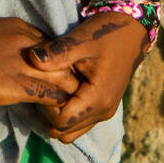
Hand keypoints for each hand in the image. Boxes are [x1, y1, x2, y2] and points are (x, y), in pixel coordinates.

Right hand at [0, 15, 79, 108]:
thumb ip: (7, 47)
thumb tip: (16, 63)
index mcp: (21, 28)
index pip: (57, 48)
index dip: (60, 66)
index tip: (57, 81)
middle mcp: (29, 42)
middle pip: (69, 61)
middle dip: (73, 80)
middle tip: (66, 100)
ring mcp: (23, 63)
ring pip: (67, 79)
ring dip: (69, 96)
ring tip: (61, 111)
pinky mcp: (14, 85)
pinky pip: (50, 96)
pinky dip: (56, 108)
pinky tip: (50, 117)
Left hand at [27, 12, 150, 143]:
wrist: (131, 31)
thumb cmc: (106, 33)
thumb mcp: (81, 39)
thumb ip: (57, 52)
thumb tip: (32, 58)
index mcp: (97, 100)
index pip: (61, 122)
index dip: (45, 106)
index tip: (42, 83)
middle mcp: (103, 112)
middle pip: (64, 132)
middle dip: (48, 114)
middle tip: (44, 86)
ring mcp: (104, 112)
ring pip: (71, 131)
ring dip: (57, 115)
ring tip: (53, 87)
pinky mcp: (103, 107)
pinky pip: (79, 122)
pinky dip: (67, 113)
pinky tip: (62, 89)